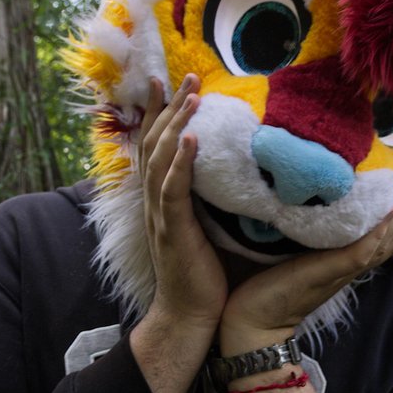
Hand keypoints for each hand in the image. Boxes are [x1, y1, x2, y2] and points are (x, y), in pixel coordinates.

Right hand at [136, 75, 227, 336]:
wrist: (189, 318)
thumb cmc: (203, 278)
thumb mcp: (208, 231)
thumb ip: (213, 203)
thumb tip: (237, 180)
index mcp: (163, 201)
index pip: (158, 148)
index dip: (162, 115)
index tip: (170, 84)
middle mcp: (156, 202)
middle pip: (155, 143)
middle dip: (169, 106)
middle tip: (184, 75)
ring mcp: (160, 215)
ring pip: (161, 158)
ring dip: (175, 123)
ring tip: (190, 95)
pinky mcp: (172, 230)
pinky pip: (172, 190)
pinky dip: (179, 162)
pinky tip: (188, 138)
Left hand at [220, 172, 392, 352]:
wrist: (255, 323)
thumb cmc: (270, 290)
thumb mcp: (296, 256)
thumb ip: (310, 238)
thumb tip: (310, 208)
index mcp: (344, 262)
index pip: (382, 235)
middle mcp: (349, 266)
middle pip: (391, 236)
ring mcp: (341, 270)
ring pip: (383, 242)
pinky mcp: (328, 273)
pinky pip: (360, 254)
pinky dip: (377, 233)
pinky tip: (388, 212)